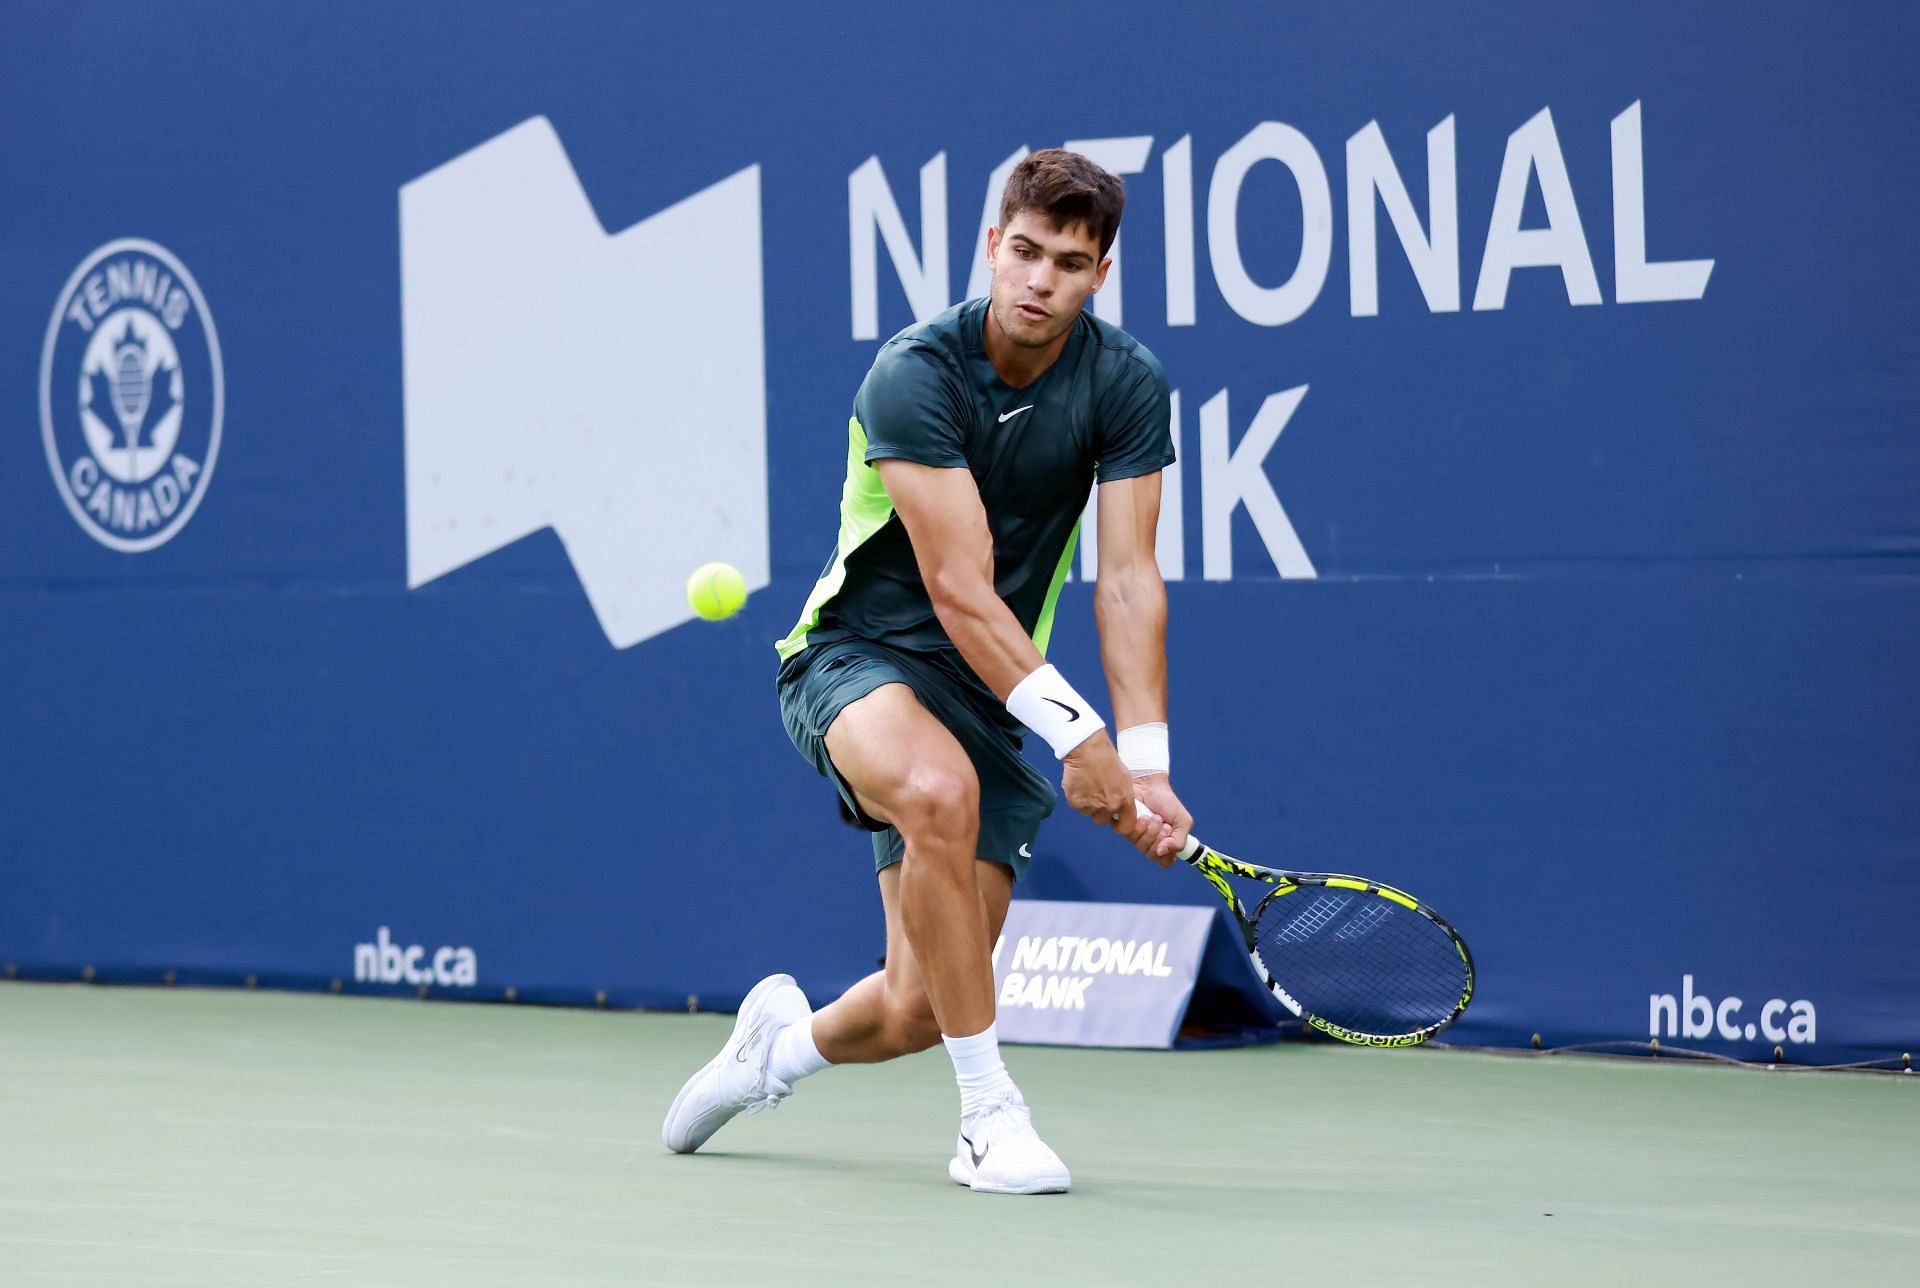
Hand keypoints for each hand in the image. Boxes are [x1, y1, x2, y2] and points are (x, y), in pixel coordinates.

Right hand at [1063, 732, 1168, 857]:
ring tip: (1088, 786)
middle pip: (1102, 821)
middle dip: (1099, 812)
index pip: (1127, 827)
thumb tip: (1120, 809)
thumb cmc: (1107, 759)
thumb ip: (1123, 797)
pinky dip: (1077, 798)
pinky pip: (1077, 807)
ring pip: (1088, 814)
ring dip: (1087, 805)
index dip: (1120, 826)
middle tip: (1096, 797)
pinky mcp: (1076, 802)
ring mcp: (1092, 805)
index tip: (1115, 822)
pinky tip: (1080, 784)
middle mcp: (1108, 806)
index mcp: (1124, 800)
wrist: (1087, 749)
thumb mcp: (1125, 779)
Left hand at [1129, 772, 1190, 867]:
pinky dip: (1138, 824)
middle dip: (1159, 838)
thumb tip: (1162, 852)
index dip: (1167, 854)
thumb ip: (1179, 841)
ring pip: (1140, 846)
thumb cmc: (1167, 802)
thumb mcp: (1182, 821)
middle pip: (1152, 855)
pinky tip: (1142, 814)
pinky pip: (1128, 835)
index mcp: (1165, 844)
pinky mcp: (1123, 827)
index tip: (1170, 839)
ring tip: (1154, 816)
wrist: (1150, 784)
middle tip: (1163, 823)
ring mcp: (1136, 836)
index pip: (1165, 862)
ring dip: (1149, 830)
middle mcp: (1150, 843)